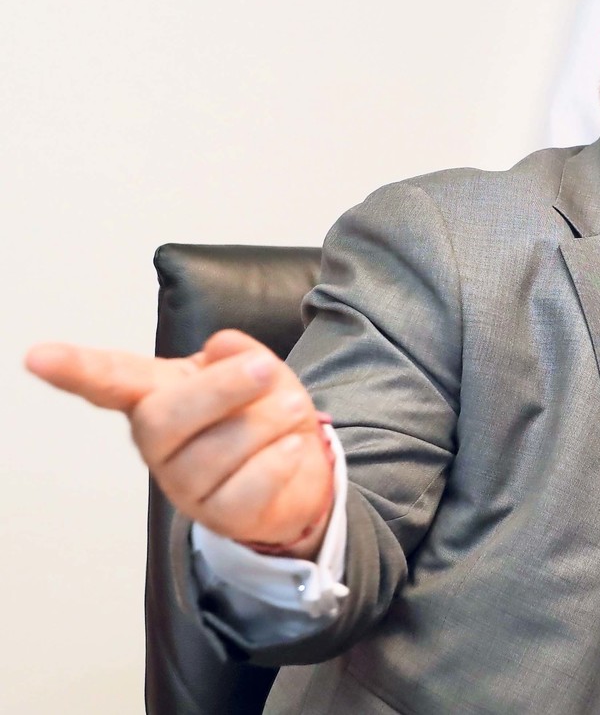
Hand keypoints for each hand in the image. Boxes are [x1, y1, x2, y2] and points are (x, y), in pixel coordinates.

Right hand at [25, 330, 333, 558]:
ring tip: (292, 408)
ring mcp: (184, 484)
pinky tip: (292, 448)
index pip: (107, 380)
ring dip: (267, 423)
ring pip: (217, 451)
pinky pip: (246, 488)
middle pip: (165, 417)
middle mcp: (159, 443)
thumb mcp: (256, 369)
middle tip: (264, 369)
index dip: (74, 369)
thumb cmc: (261, 411)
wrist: (299, 465)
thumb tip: (222, 348)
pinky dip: (278, 463)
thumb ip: (239, 354)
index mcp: (156, 395)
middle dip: (221, 389)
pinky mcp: (220, 515)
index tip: (37, 357)